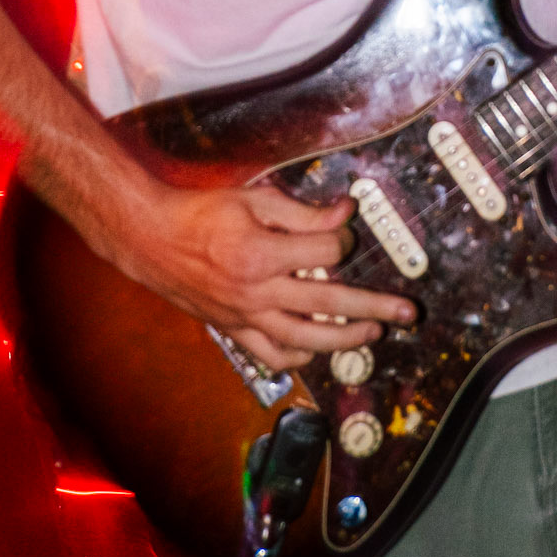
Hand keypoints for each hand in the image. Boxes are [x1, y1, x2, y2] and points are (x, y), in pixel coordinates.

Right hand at [105, 175, 415, 371]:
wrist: (151, 239)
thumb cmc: (201, 213)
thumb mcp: (254, 198)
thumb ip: (303, 212)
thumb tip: (346, 213)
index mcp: (263, 253)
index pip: (326, 252)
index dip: (344, 239)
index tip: (345, 232)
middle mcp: (257, 291)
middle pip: (329, 303)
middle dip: (374, 306)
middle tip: (406, 312)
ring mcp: (246, 316)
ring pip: (305, 339)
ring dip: (344, 340)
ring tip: (372, 335)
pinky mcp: (234, 329)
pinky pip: (272, 354)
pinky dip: (298, 357)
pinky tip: (316, 352)